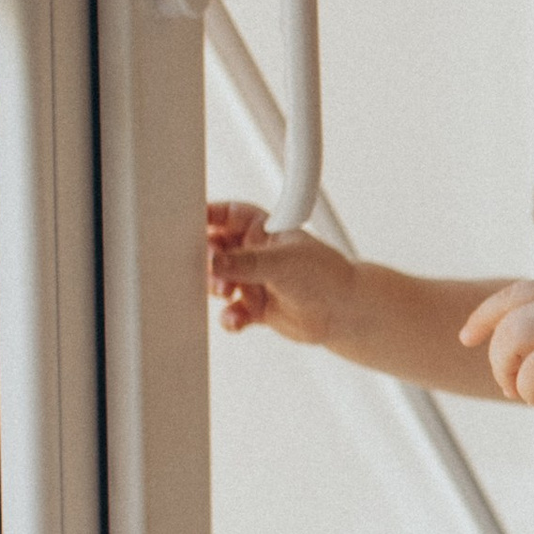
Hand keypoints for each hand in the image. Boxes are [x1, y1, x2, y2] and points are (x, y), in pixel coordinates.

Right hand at [207, 200, 356, 344]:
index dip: (208, 217)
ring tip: (226, 292)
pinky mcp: (255, 307)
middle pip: (215, 249)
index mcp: (264, 228)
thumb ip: (246, 262)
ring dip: (217, 287)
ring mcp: (254, 280)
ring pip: (219, 282)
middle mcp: (255, 253)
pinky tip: (235, 319)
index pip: (228, 214)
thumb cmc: (325, 275)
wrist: (345, 313)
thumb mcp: (282, 261)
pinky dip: (230, 317)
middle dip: (207, 259)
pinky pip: (232, 311)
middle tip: (205, 266)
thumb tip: (212, 261)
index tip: (187, 224)